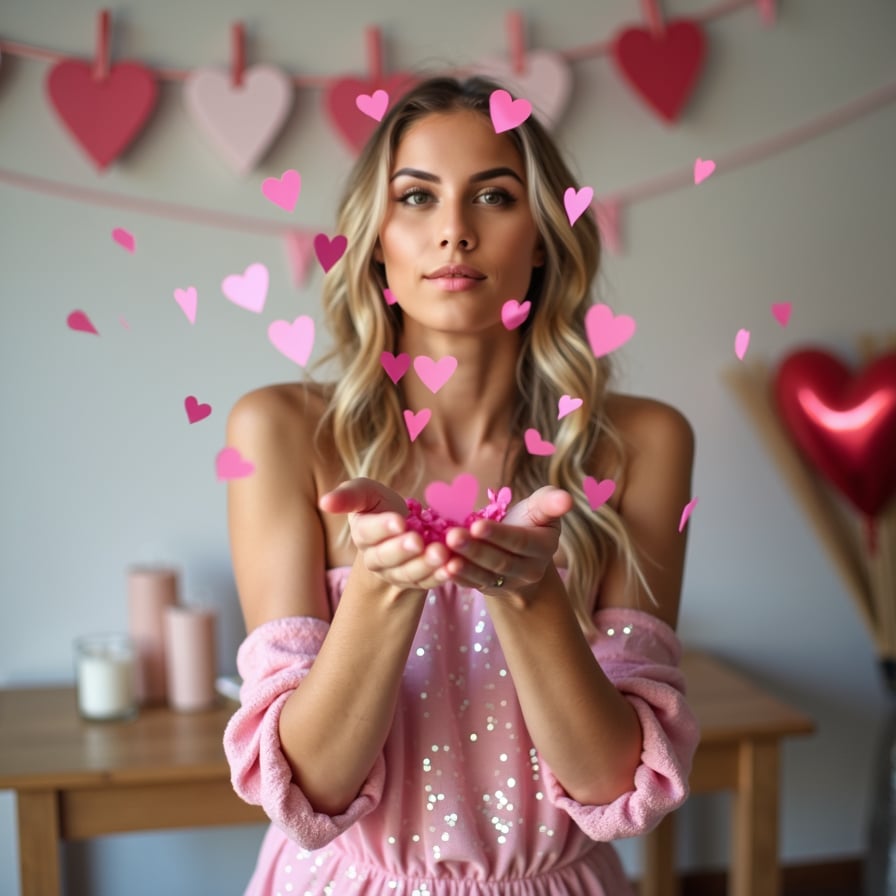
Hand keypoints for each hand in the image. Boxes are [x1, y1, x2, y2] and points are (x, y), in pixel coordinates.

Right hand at [319, 478, 450, 590]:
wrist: (401, 528)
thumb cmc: (379, 506)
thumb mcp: (366, 493)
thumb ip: (348, 496)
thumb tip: (324, 502)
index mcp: (363, 534)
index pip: (369, 532)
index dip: (383, 527)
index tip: (399, 520)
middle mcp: (377, 558)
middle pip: (387, 557)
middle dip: (403, 549)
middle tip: (419, 540)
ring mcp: (397, 573)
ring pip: (409, 572)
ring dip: (425, 565)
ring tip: (442, 554)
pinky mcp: (418, 581)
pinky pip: (428, 582)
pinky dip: (441, 576)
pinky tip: (453, 567)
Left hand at [439, 486, 572, 592]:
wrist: (520, 551)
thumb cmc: (529, 521)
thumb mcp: (541, 509)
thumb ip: (550, 502)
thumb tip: (567, 498)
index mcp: (543, 547)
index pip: (519, 542)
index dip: (498, 535)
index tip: (477, 525)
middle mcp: (528, 570)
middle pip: (499, 561)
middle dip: (474, 549)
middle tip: (452, 536)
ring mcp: (508, 583)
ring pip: (485, 575)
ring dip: (463, 566)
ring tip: (442, 554)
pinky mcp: (489, 589)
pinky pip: (473, 585)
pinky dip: (457, 578)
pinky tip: (441, 568)